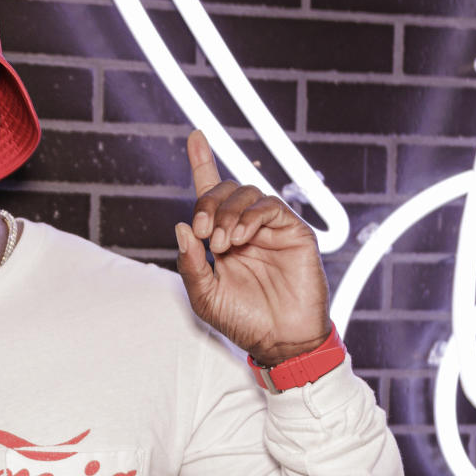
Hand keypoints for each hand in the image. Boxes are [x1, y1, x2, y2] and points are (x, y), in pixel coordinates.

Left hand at [175, 129, 330, 365]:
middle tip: (205, 235)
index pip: (211, 195)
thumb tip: (182, 227)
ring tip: (223, 245)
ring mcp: (270, 228)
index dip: (203, 163)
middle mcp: (245, 228)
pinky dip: (250, 217)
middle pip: (224, 190)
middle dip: (208, 203)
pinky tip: (240, 238)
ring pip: (246, 193)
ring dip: (227, 213)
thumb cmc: (244, 321)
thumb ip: (190, 264)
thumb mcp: (205, 296)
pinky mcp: (293, 231)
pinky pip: (270, 206)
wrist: (281, 341)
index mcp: (222, 240)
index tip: (196, 135)